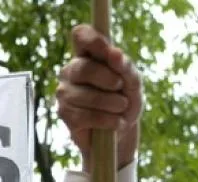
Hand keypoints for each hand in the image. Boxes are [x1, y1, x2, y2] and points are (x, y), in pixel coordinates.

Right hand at [57, 24, 142, 171]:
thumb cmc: (125, 100)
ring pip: (87, 95)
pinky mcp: (64, 114)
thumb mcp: (133, 82)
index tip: (111, 53)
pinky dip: (108, 120)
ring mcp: (64, 92)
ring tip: (122, 108)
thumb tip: (115, 53)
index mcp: (87, 54)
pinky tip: (115, 123)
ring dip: (112, 104)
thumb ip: (125, 66)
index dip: (94, 41)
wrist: (121, 131)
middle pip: (84, 68)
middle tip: (121, 88)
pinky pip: (86, 116)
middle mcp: (71, 70)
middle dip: (109, 80)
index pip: (81, 35)